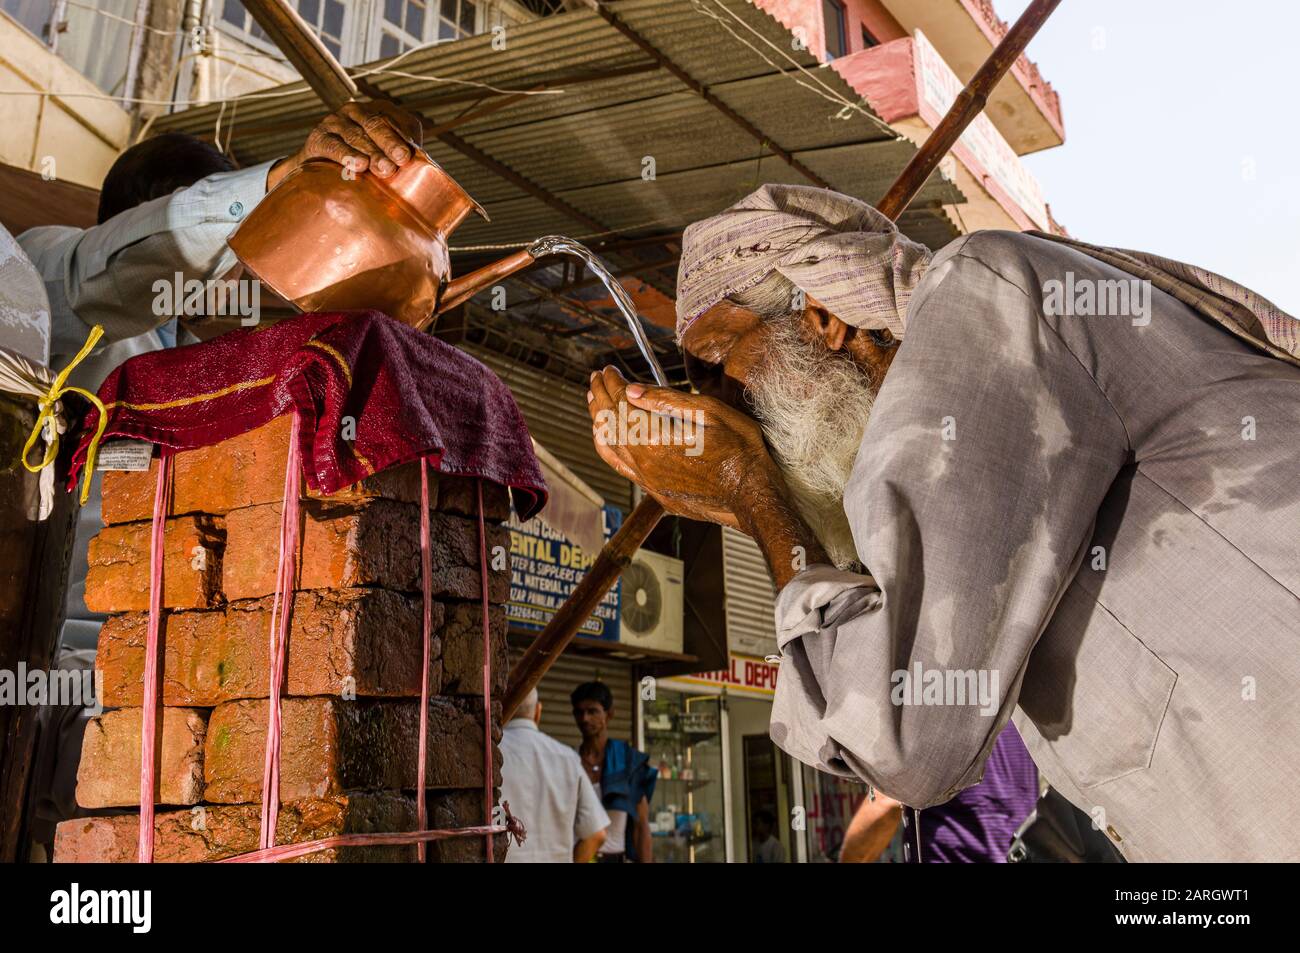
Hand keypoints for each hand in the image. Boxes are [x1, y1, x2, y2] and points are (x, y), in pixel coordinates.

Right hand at [268, 100, 422, 187]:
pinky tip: (359, 166)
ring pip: (355, 136)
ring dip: (372, 153)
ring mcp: (334, 121)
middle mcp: (354, 111)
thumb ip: (402, 151)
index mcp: (376, 110)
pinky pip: (333, 146)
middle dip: (389, 143)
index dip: (402, 136)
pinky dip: (346, 156)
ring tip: (384, 169)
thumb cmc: (364, 162)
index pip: (392, 119)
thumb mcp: (384, 153)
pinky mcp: (318, 137)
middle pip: (374, 124)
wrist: (322, 171)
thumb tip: (424, 161)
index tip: (410, 154)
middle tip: (401, 160)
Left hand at [588, 366, 829, 588]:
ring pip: (610, 444)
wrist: (752, 497)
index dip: (613, 383)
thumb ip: (669, 401)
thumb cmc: (740, 451)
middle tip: (596, 377)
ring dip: (599, 418)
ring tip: (593, 399)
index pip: (623, 403)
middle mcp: (645, 461)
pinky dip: (606, 445)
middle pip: (611, 422)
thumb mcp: (712, 414)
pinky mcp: (654, 490)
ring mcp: (647, 479)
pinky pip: (618, 466)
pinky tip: (604, 436)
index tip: (609, 369)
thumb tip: (632, 390)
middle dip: (601, 395)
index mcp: (657, 438)